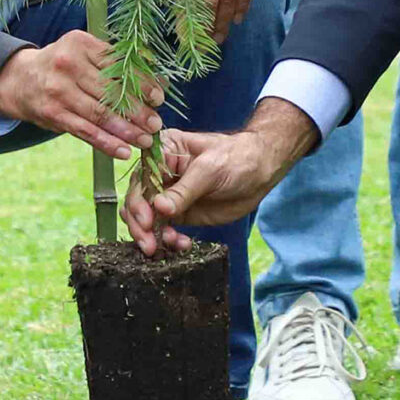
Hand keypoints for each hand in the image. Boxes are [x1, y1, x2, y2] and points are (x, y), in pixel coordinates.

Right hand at [0, 30, 159, 157]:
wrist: (20, 79)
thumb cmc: (63, 66)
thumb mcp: (83, 52)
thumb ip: (113, 63)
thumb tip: (157, 82)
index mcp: (81, 43)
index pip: (118, 65)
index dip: (142, 83)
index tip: (158, 98)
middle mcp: (68, 64)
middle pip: (111, 92)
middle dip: (138, 111)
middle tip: (156, 125)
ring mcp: (59, 90)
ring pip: (100, 114)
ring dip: (127, 131)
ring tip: (145, 140)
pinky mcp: (53, 113)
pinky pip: (86, 131)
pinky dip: (107, 143)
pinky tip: (124, 151)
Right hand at [124, 102, 316, 255]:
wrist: (261, 171)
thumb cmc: (238, 158)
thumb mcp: (210, 170)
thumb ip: (184, 191)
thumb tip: (158, 208)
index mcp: (164, 152)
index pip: (140, 178)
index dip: (138, 201)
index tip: (147, 220)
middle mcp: (161, 174)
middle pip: (138, 201)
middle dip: (141, 224)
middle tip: (150, 244)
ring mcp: (169, 195)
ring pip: (147, 218)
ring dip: (152, 235)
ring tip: (167, 246)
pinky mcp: (180, 213)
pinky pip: (164, 229)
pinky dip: (168, 240)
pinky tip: (182, 244)